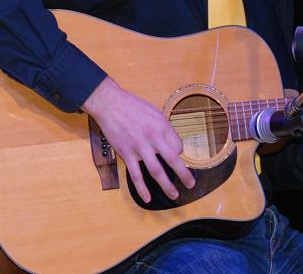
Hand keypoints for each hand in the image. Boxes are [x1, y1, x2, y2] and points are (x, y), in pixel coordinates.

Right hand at [82, 76, 194, 202]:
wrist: (111, 104)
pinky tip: (147, 198)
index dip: (179, 152)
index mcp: (163, 126)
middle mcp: (154, 138)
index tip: (177, 155)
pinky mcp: (126, 154)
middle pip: (173, 160)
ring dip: (166, 185)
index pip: (178, 146)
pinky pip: (135, 175)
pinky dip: (141, 189)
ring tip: (174, 195)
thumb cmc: (134, 106)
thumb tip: (170, 143)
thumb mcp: (155, 112)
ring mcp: (139, 148)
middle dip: (184, 174)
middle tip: (191, 184)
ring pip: (156, 171)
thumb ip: (163, 128)